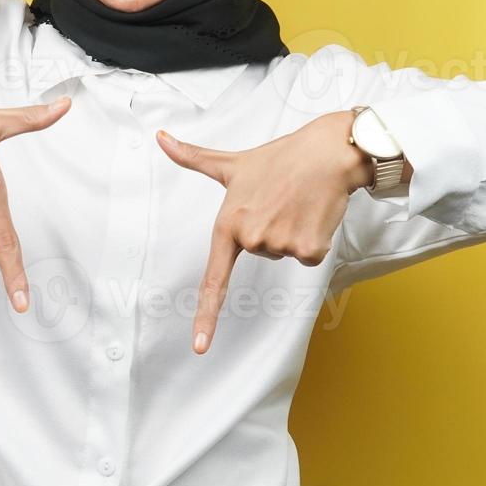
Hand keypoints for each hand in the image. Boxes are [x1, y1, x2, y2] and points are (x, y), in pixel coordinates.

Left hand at [156, 110, 377, 353]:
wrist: (326, 152)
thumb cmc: (279, 157)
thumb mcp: (232, 162)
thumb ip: (192, 157)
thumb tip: (159, 138)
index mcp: (229, 224)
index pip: (213, 278)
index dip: (206, 316)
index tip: (199, 346)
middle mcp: (251, 238)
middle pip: (260, 253)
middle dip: (271, 230)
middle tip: (278, 202)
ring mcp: (280, 245)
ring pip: (285, 253)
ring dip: (293, 231)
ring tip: (296, 202)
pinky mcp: (309, 249)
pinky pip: (308, 256)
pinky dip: (314, 238)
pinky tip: (313, 212)